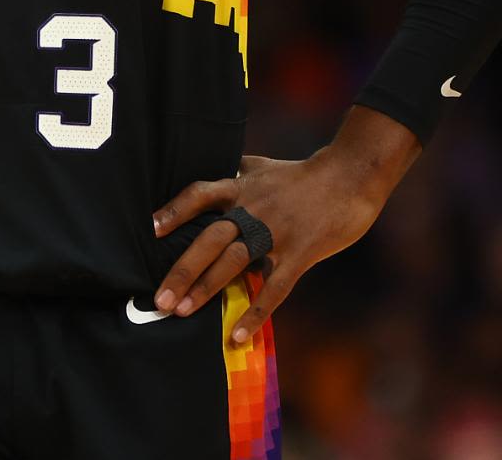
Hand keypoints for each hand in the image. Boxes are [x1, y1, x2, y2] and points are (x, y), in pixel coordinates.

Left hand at [150, 108, 419, 344]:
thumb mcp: (263, 166)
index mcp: (241, 186)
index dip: (176, 211)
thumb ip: (237, 173)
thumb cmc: (303, 174)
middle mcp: (252, 209)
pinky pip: (273, 288)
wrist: (349, 178)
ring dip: (206, 289)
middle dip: (182, 270)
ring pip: (234, 262)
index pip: (200, 194)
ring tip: (180, 312)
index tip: (152, 229)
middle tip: (158, 299)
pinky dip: (254, 314)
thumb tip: (214, 173)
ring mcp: (275, 232)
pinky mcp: (299, 253)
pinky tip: (236, 336)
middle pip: (210, 238)